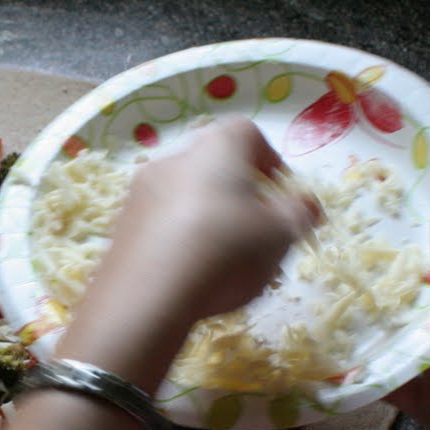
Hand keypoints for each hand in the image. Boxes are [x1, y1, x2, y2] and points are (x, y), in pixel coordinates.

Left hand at [58, 117, 317, 383]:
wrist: (146, 295)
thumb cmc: (225, 250)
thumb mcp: (280, 234)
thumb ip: (300, 212)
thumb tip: (307, 204)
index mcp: (217, 145)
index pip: (249, 134)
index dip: (270, 162)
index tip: (280, 196)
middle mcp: (175, 155)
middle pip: (215, 164)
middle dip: (238, 193)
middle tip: (255, 230)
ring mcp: (141, 188)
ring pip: (186, 193)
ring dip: (206, 216)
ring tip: (223, 258)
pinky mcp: (121, 222)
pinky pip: (159, 221)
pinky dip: (177, 237)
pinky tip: (188, 270)